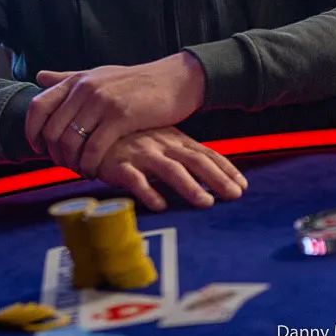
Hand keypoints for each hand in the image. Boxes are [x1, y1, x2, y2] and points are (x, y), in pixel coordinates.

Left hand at [24, 52, 205, 175]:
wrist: (174, 80)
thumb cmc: (135, 81)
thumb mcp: (99, 75)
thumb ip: (68, 78)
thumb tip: (39, 76)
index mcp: (77, 80)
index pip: (38, 106)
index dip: (32, 131)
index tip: (39, 148)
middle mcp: (85, 89)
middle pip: (52, 130)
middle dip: (54, 154)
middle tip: (64, 166)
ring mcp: (102, 102)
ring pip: (71, 142)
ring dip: (71, 163)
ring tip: (80, 171)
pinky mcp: (121, 117)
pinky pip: (94, 149)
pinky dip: (90, 165)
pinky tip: (95, 172)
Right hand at [95, 127, 246, 210]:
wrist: (92, 130)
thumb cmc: (131, 140)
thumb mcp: (161, 142)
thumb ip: (182, 156)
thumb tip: (212, 175)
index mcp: (174, 139)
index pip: (205, 154)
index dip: (225, 169)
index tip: (243, 186)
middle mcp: (161, 144)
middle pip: (194, 161)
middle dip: (217, 178)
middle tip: (235, 195)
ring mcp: (141, 153)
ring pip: (170, 169)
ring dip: (190, 186)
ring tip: (206, 202)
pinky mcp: (119, 164)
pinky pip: (135, 179)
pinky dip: (148, 192)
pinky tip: (160, 205)